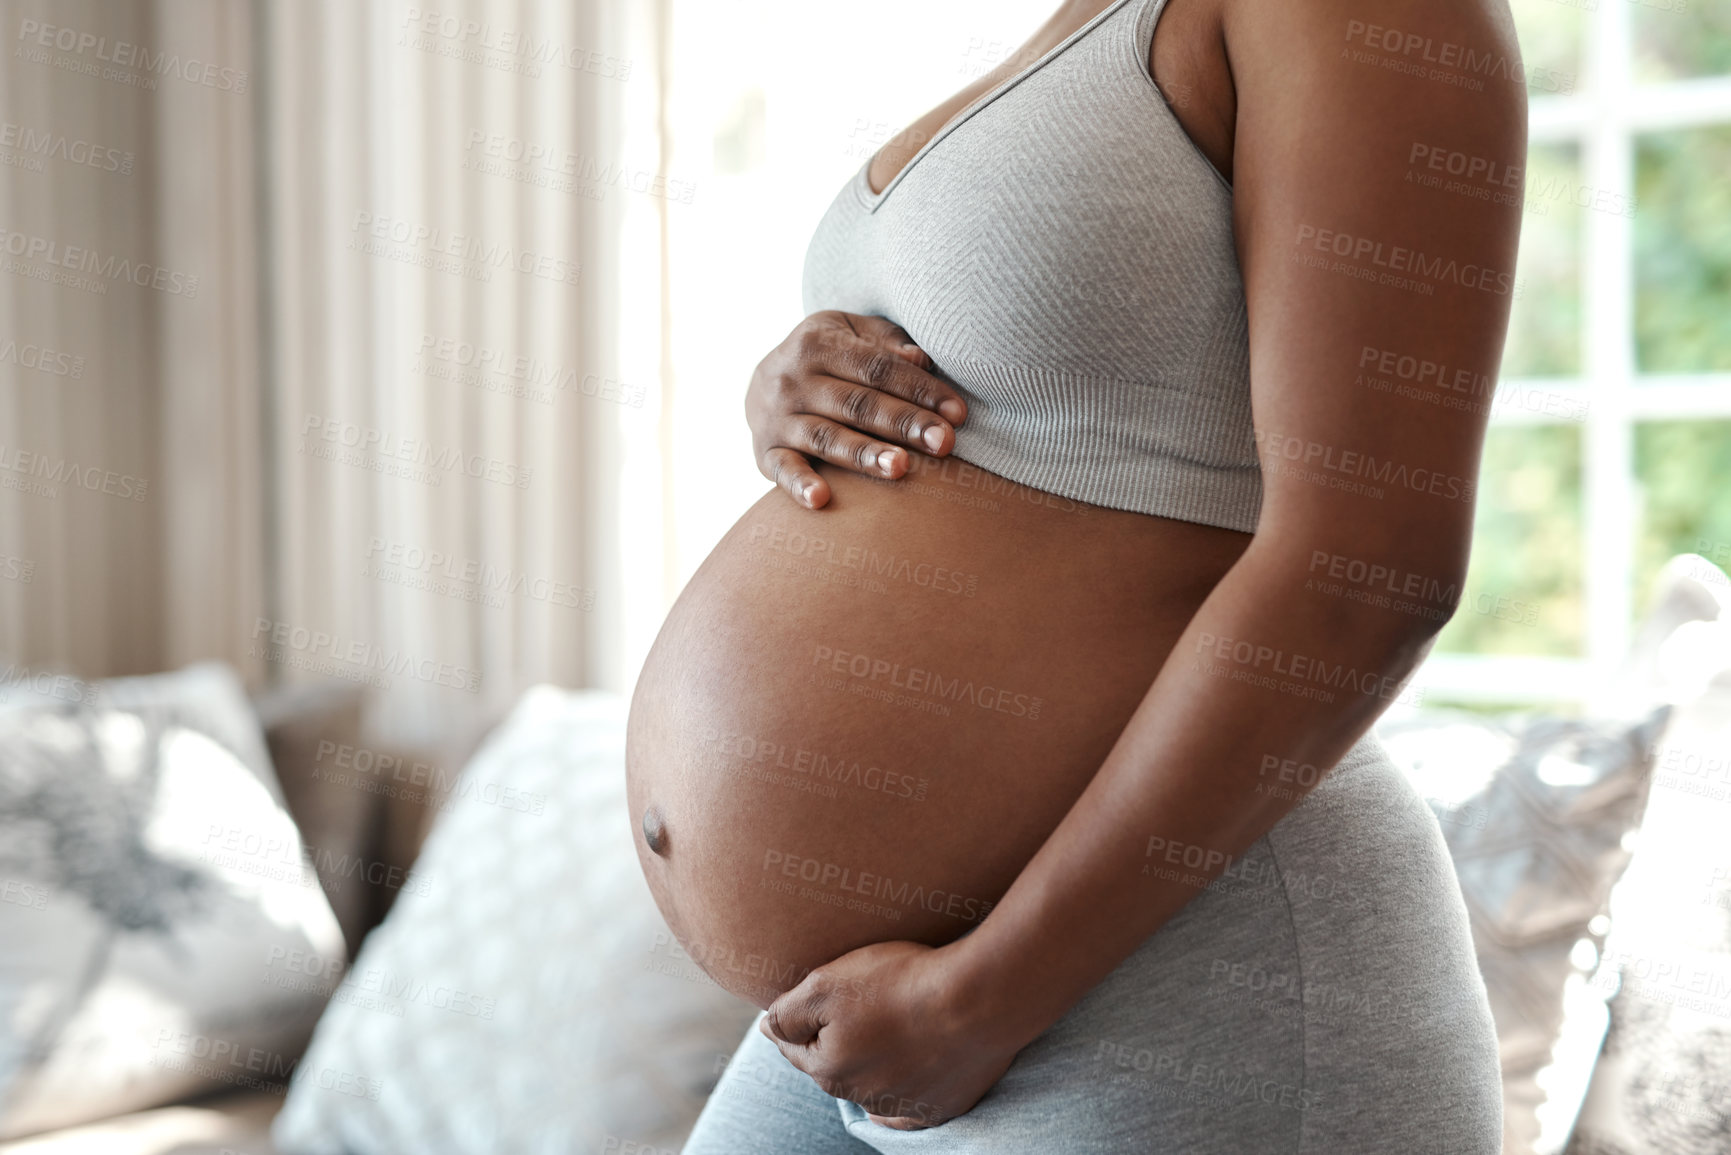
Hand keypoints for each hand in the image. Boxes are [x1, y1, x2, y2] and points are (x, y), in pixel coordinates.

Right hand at [746, 311, 967, 509]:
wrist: (762, 381)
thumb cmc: (827, 358)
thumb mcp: (852, 334)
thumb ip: (887, 344)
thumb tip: (922, 359)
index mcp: (819, 343)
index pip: (877, 368)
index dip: (919, 389)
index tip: (957, 413)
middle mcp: (794, 379)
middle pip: (857, 404)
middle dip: (903, 423)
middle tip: (943, 443)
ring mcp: (777, 417)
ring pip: (827, 437)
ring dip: (864, 454)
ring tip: (900, 468)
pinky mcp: (764, 452)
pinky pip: (782, 470)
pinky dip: (799, 485)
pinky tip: (821, 499)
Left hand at [759, 940, 1019, 1129]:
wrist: (977, 1001)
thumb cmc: (900, 984)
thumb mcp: (826, 984)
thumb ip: (788, 1011)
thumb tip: (765, 1028)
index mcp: (828, 1068)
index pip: (796, 1046)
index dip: (796, 1022)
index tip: (801, 1004)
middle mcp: (861, 1097)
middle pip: (834, 1066)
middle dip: (834, 1043)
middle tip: (847, 1012)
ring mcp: (904, 1106)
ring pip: (872, 1086)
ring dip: (872, 1064)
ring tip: (885, 1032)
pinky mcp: (943, 1105)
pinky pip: (911, 1108)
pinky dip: (904, 1093)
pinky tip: (903, 1079)